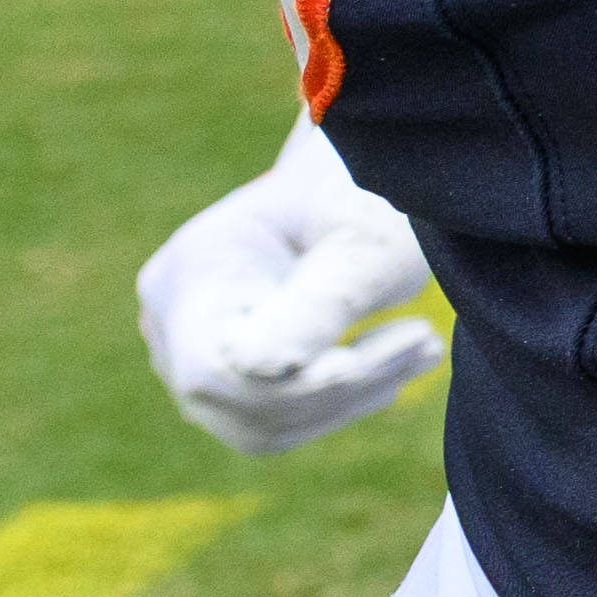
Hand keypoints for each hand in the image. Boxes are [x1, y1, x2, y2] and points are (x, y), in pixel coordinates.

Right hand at [131, 119, 443, 454]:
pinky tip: (396, 361)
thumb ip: (320, 303)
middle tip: (426, 343)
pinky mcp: (222, 375)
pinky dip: (338, 401)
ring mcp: (187, 351)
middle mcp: (170, 318)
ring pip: (260, 423)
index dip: (309, 381)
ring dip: (349, 398)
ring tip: (422, 347)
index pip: (223, 371)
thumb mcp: (367, 239)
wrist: (353, 173)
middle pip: (242, 402)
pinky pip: (271, 420)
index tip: (408, 336)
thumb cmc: (365, 191)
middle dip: (344, 389)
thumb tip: (258, 368)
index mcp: (189, 272)